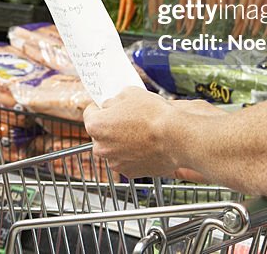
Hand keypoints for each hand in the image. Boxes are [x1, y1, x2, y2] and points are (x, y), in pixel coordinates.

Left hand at [83, 87, 218, 178]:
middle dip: (111, 127)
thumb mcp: (129, 93)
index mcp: (96, 125)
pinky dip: (133, 154)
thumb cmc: (154, 114)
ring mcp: (115, 162)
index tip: (107, 108)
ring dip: (122, 142)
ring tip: (141, 133)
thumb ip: (114, 100)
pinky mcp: (130, 172)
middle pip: (101, 133)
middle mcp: (101, 147)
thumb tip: (112, 105)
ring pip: (114, 148)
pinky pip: (126, 160)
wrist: (176, 137)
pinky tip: (146, 145)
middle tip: (128, 119)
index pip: (90, 113)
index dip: (99, 108)